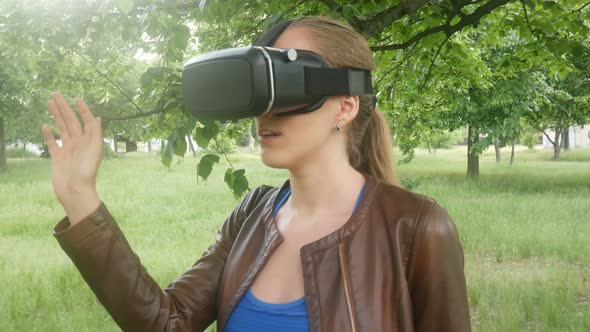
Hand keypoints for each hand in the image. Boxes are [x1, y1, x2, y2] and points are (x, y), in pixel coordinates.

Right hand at [42, 92, 102, 224]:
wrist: (75, 191)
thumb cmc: (87, 172)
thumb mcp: (95, 150)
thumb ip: (95, 133)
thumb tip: (98, 117)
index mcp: (89, 141)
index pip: (86, 121)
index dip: (83, 109)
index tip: (77, 98)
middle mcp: (79, 143)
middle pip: (71, 121)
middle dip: (64, 107)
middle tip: (55, 93)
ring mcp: (68, 150)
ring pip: (61, 128)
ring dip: (56, 115)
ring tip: (50, 103)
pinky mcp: (57, 157)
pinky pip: (53, 143)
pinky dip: (49, 134)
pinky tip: (45, 125)